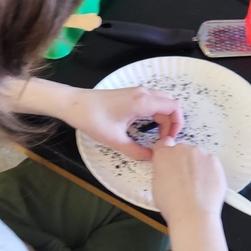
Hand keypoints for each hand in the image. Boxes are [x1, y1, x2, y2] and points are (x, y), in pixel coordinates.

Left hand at [67, 87, 183, 160]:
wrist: (74, 104)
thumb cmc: (92, 119)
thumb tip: (152, 158)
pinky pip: (152, 101)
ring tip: (156, 137)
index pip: (174, 107)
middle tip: (163, 140)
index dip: (177, 124)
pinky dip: (155, 113)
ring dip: (164, 118)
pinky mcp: (130, 94)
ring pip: (162, 102)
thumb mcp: (115, 140)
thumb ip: (136, 151)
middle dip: (172, 122)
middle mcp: (143, 93)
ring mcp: (136, 92)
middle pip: (170, 104)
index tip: (169, 140)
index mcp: (142, 102)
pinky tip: (146, 128)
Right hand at [152, 138, 226, 223]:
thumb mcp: (156, 186)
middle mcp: (181, 150)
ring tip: (195, 186)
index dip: (166, 152)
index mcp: (163, 155)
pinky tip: (205, 185)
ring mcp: (199, 154)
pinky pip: (211, 163)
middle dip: (182, 162)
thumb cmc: (174, 204)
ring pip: (197, 156)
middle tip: (183, 179)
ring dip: (197, 166)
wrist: (193, 213)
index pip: (163, 144)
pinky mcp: (214, 161)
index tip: (169, 160)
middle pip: (182, 151)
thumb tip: (167, 172)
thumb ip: (162, 171)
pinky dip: (209, 171)